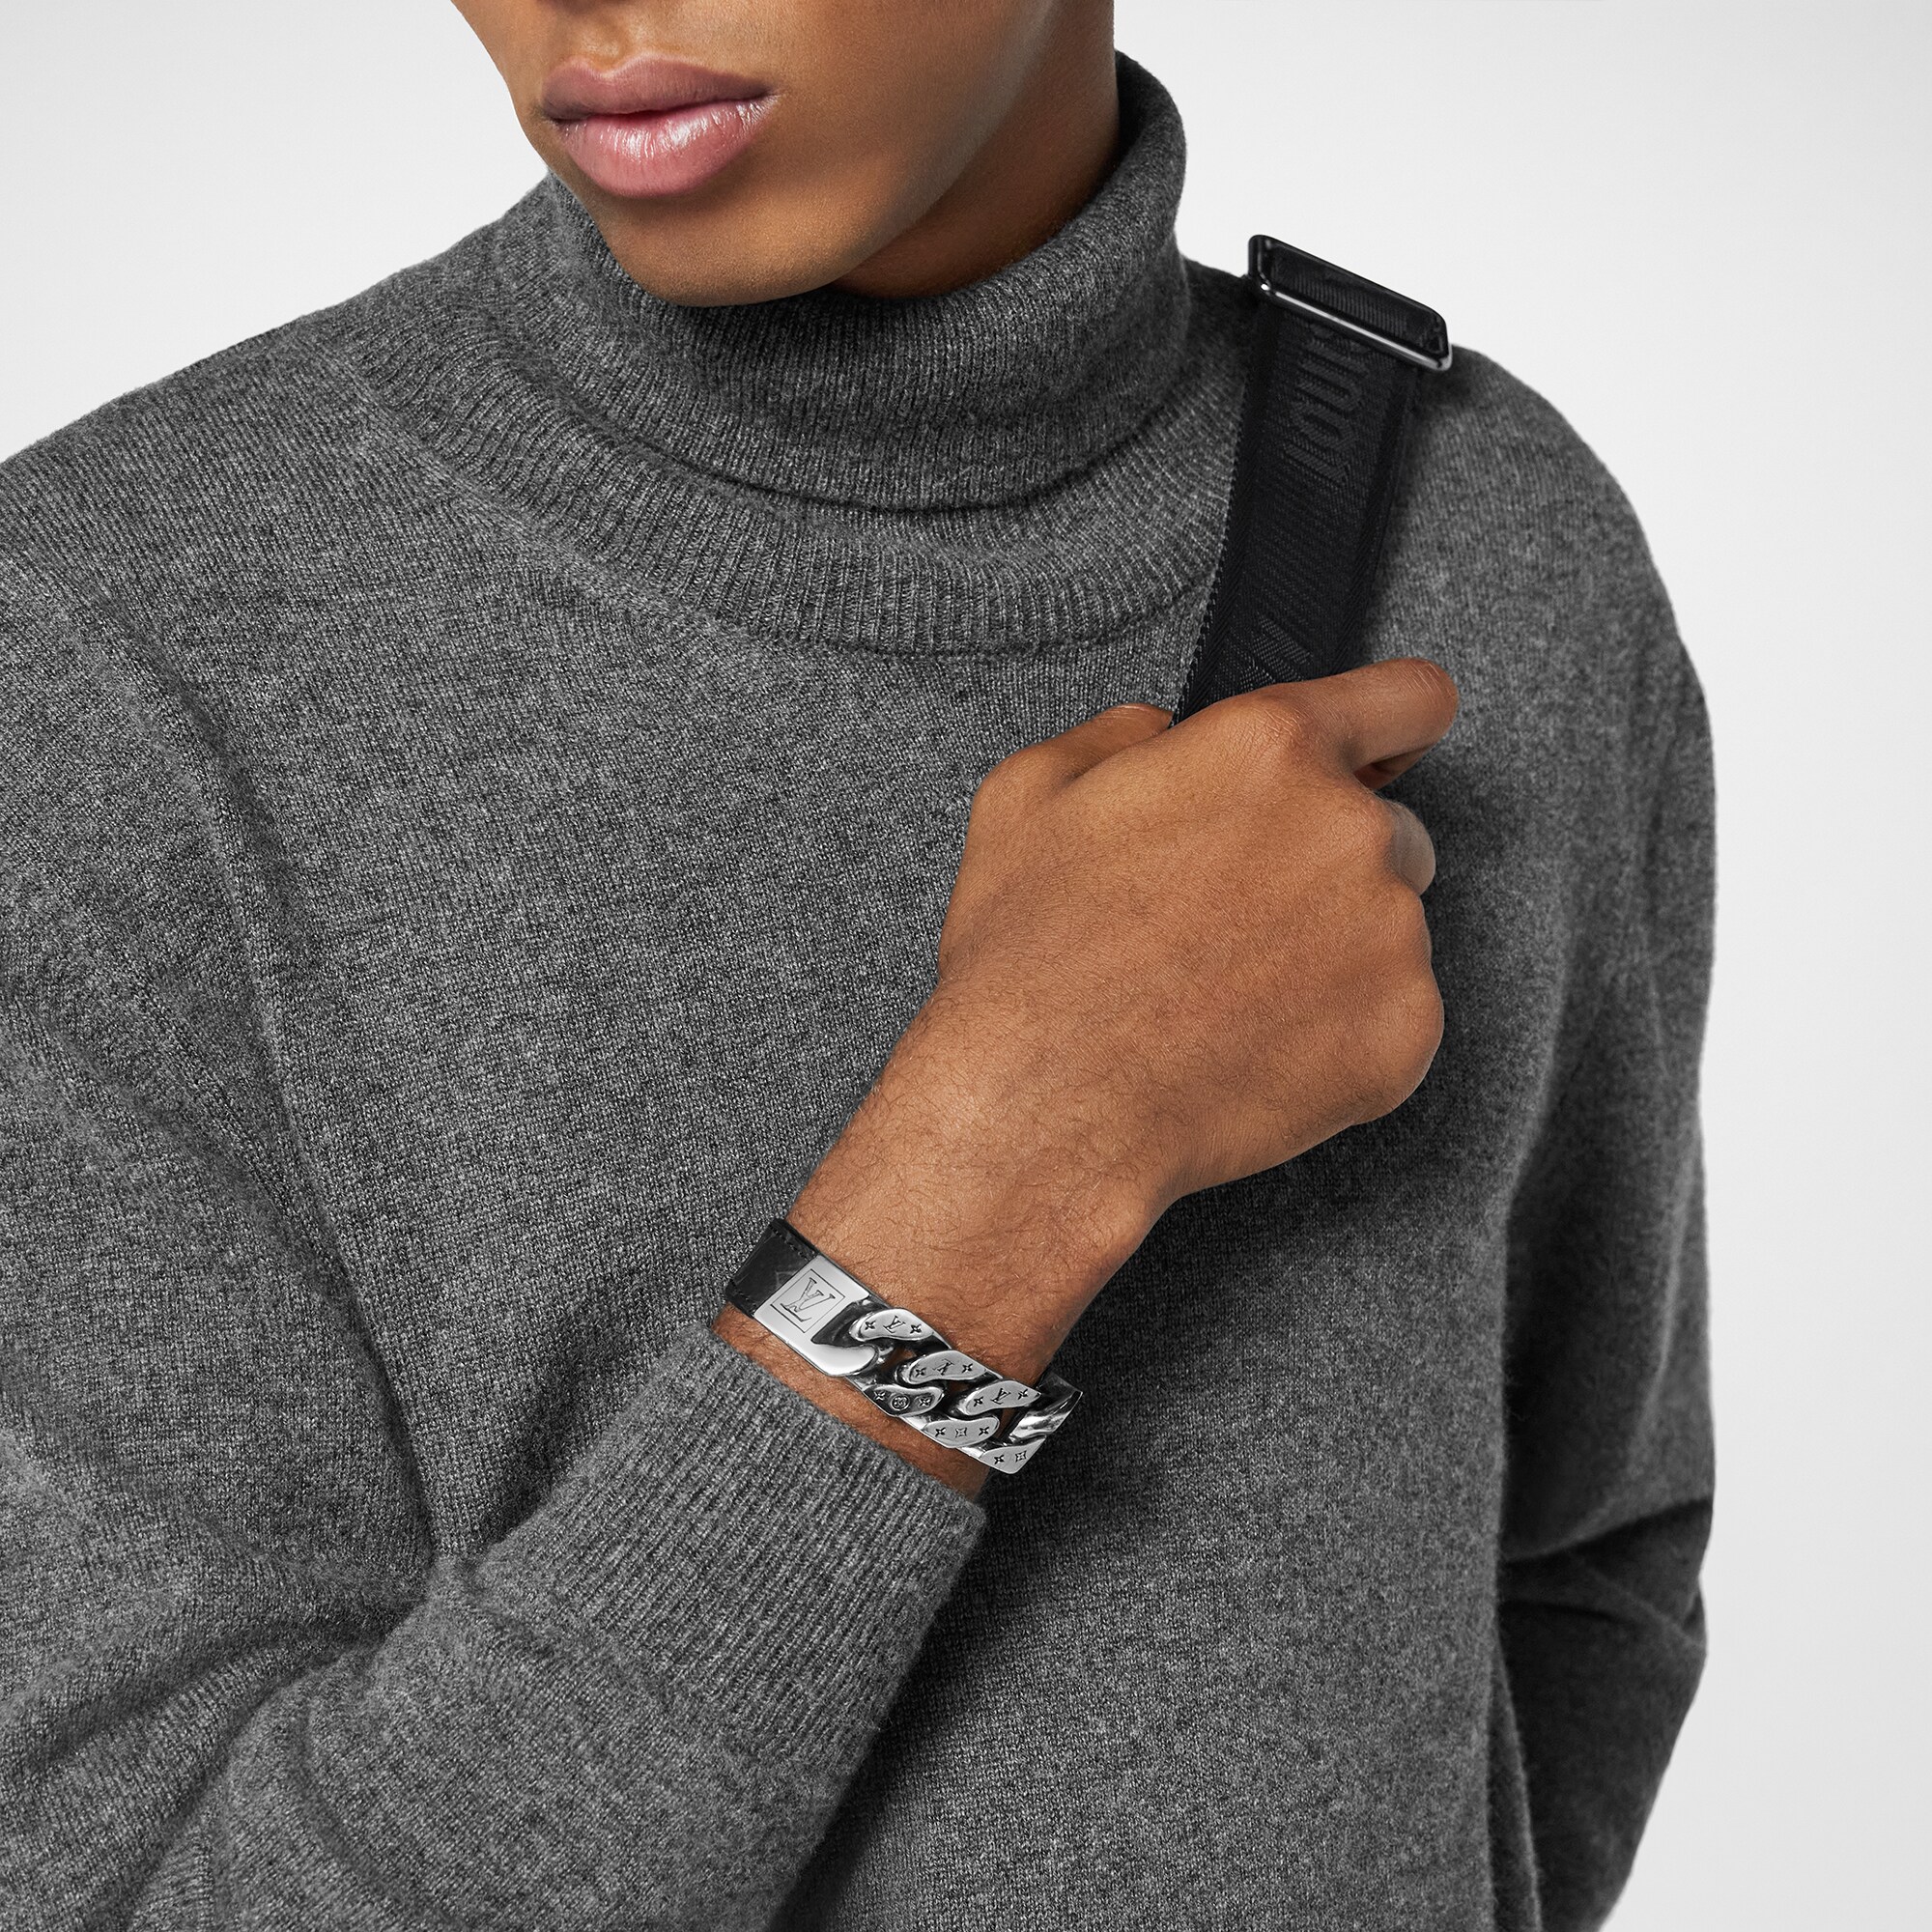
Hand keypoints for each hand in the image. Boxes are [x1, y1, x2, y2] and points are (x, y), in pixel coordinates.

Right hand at [919, 656, 1458, 1223]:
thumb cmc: (1032, 961)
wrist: (1045, 1108)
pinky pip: (1394, 1015)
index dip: (1391, 726)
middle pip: (1389, 828)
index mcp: (1268, 750)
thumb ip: (1128, 732)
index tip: (1384, 753)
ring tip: (1227, 992)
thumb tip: (1169, 735)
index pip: (1408, 698)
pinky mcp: (1401, 1032)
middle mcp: (1348, 829)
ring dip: (1332, 949)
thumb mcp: (1030, 791)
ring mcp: (1389, 935)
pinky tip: (1252, 1042)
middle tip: (1234, 920)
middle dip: (1326, 865)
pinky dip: (1339, 1031)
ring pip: (1389, 926)